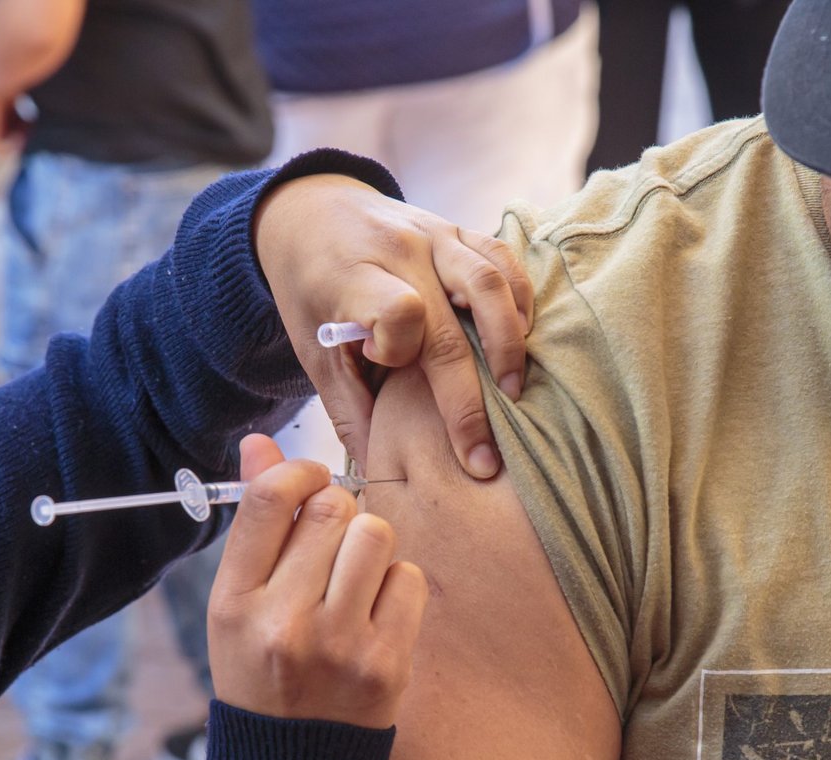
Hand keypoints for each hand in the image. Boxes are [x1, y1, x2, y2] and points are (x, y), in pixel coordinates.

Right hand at [208, 435, 428, 729]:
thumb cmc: (264, 671)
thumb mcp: (237, 603)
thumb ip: (255, 523)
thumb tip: (263, 442)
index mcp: (233, 602)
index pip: (271, 496)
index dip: (300, 469)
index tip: (310, 479)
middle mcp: (282, 622)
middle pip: (331, 508)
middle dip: (337, 511)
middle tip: (330, 545)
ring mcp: (338, 646)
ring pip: (376, 533)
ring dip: (370, 543)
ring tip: (352, 577)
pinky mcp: (385, 664)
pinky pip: (410, 577)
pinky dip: (397, 585)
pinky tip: (374, 613)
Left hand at [253, 174, 533, 480]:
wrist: (310, 211)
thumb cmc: (309, 289)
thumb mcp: (311, 347)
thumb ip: (347, 408)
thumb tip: (381, 477)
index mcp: (353, 276)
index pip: (397, 311)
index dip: (399, 347)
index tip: (384, 364)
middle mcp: (400, 250)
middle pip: (450, 326)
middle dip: (471, 400)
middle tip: (486, 458)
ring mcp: (434, 234)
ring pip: (489, 285)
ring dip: (508, 346)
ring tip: (514, 394)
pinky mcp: (457, 228)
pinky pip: (503, 259)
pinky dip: (519, 301)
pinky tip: (521, 338)